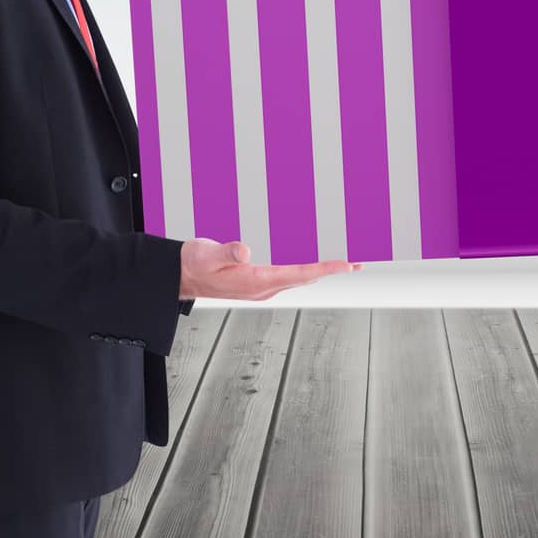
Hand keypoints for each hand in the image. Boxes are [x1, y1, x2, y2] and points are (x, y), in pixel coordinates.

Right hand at [178, 238, 361, 303]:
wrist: (180, 275)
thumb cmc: (193, 264)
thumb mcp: (207, 255)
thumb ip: (227, 252)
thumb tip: (245, 250)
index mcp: (255, 281)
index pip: (298, 274)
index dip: (324, 268)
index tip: (345, 263)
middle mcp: (262, 287)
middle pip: (305, 278)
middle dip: (331, 270)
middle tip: (356, 263)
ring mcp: (260, 286)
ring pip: (298, 278)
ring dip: (320, 270)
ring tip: (341, 262)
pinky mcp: (256, 281)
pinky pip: (288, 275)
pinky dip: (305, 268)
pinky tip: (310, 261)